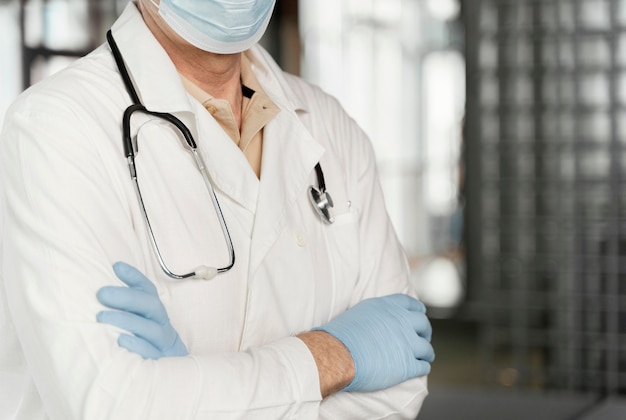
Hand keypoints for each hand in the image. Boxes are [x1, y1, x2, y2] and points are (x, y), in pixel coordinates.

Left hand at [96, 262, 187, 358]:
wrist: (171, 376)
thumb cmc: (146, 347)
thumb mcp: (139, 326)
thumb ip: (125, 310)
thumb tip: (99, 291)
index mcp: (155, 314)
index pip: (148, 291)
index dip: (135, 278)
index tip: (117, 267)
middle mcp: (160, 326)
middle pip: (151, 306)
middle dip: (127, 297)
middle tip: (102, 293)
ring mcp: (162, 345)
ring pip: (151, 329)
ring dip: (127, 320)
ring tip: (102, 317)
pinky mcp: (160, 364)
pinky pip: (151, 353)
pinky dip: (137, 346)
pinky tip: (120, 340)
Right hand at [313, 294, 433, 391]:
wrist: (338, 355)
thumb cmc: (341, 336)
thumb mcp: (359, 313)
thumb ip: (376, 314)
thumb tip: (379, 319)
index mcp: (388, 307)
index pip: (411, 304)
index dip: (417, 310)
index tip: (420, 314)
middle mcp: (401, 322)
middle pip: (423, 324)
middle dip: (425, 332)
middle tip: (423, 338)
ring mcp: (407, 343)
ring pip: (426, 348)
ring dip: (426, 353)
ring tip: (424, 358)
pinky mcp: (408, 365)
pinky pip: (423, 366)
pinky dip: (423, 367)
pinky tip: (419, 369)